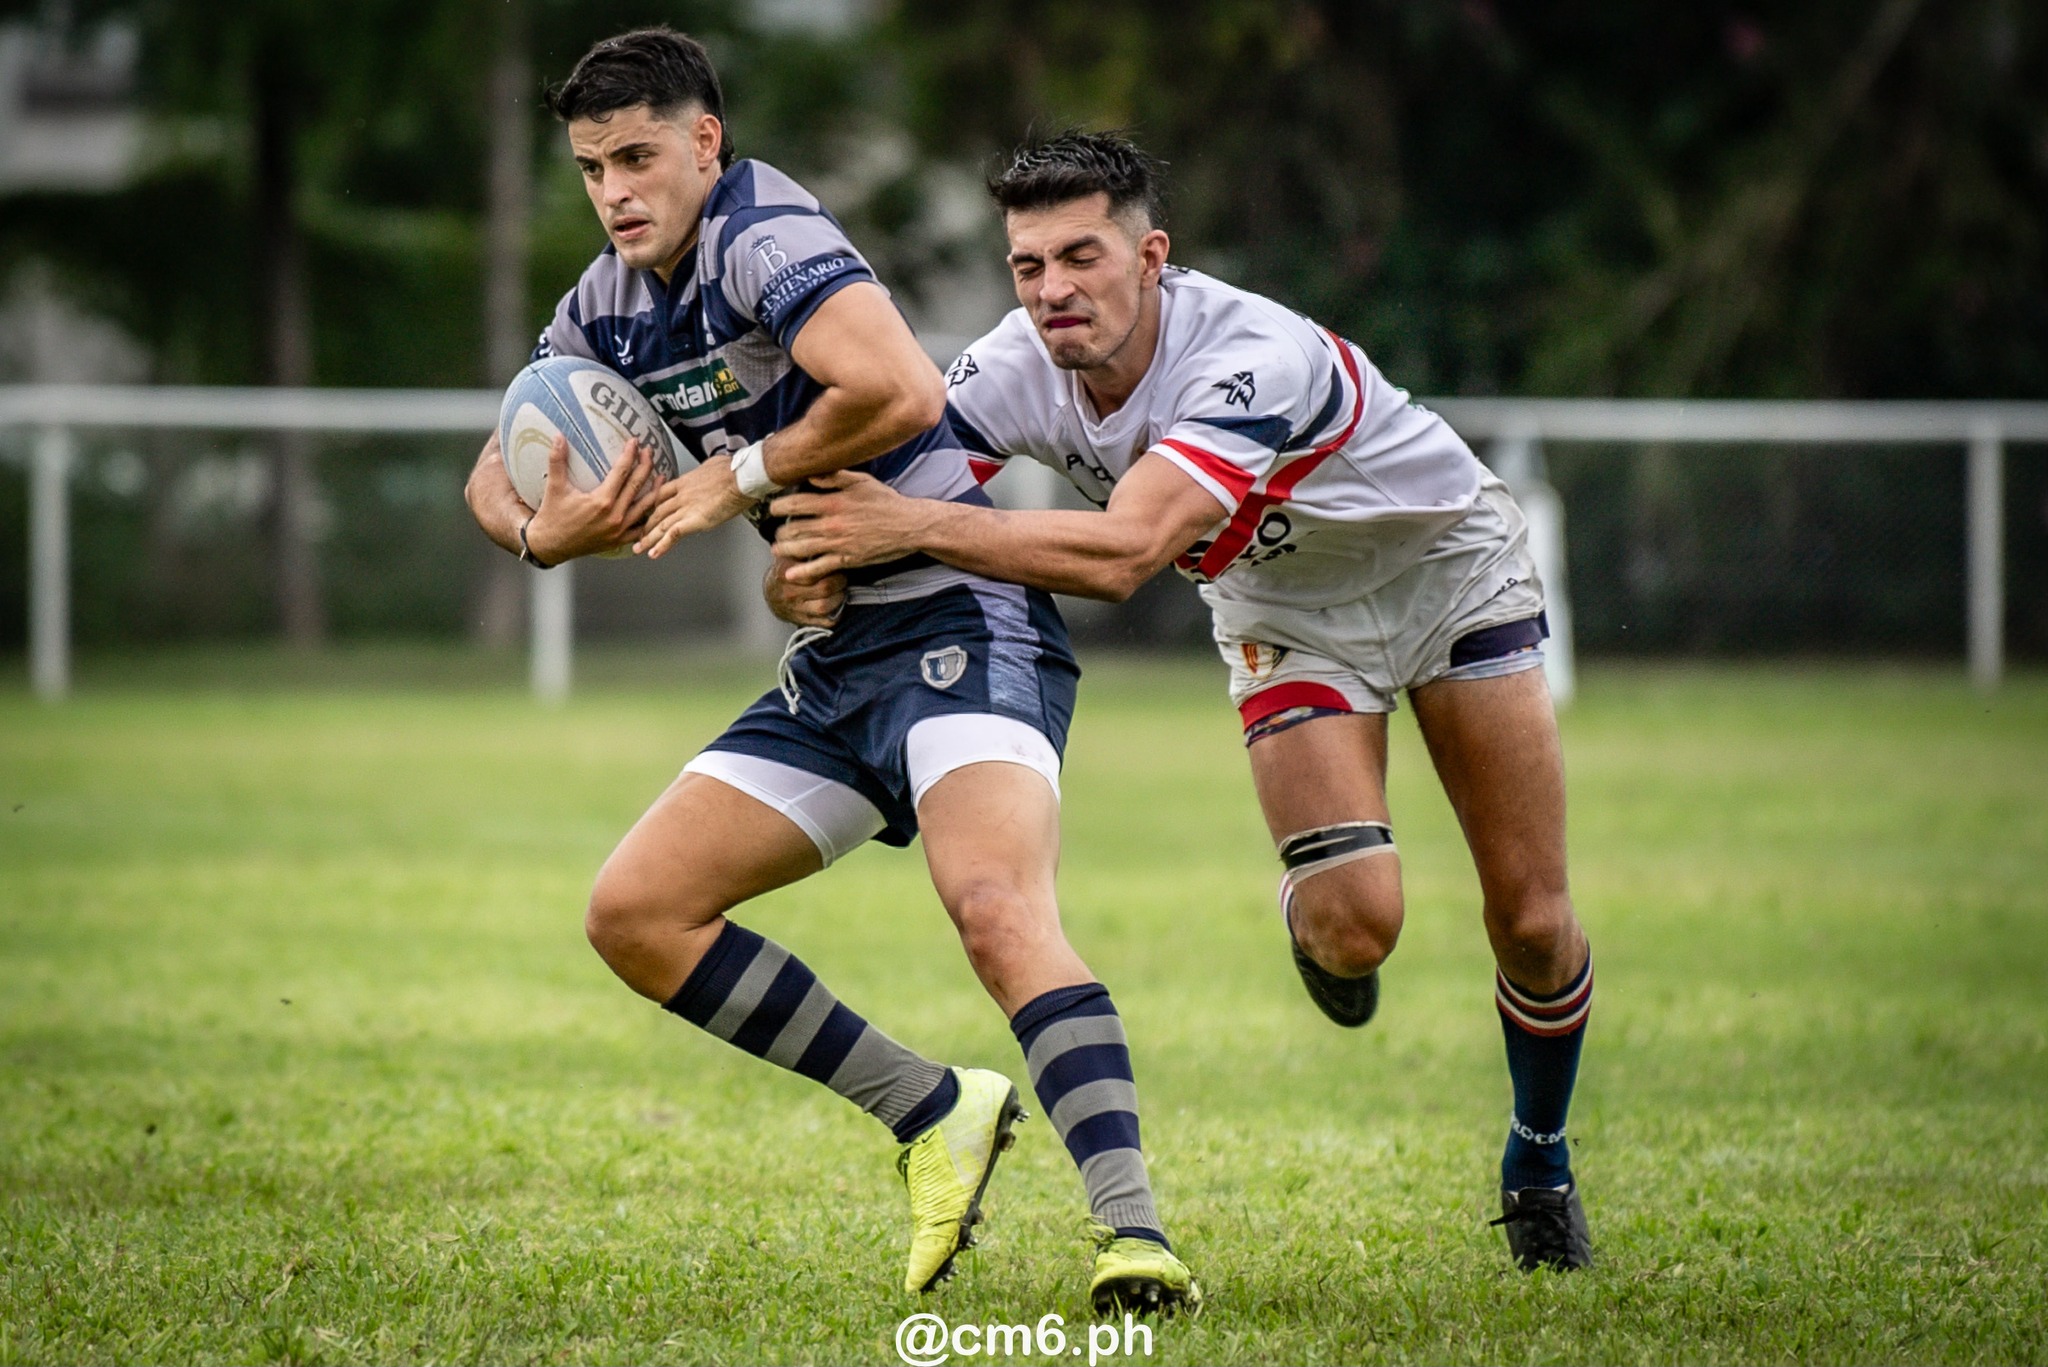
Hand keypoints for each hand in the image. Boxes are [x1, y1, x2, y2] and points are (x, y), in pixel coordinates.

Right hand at [525, 436, 659, 564]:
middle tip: (649, 452)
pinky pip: (641, 529)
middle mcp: (614, 516)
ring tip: (661, 476)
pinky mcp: (619, 540)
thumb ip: (557, 461)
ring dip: (654, 490)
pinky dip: (649, 518)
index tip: (634, 442)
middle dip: (645, 466)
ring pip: (644, 507)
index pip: (621, 472)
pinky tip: (654, 508)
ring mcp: (619, 530)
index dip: (629, 455)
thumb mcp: (555, 487)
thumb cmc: (553, 517)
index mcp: (601, 501)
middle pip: (636, 486)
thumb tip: (558, 437)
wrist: (550, 545)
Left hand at [634, 455, 756, 558]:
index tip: (649, 511)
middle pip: (658, 511)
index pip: (662, 494)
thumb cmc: (734, 469)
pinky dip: (662, 546)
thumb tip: (712, 468)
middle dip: (646, 524)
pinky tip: (654, 554)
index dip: (653, 505)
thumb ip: (708, 470)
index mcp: (686, 481)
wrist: (741, 476)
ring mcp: (686, 508)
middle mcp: (682, 495)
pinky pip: (673, 535)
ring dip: (648, 539)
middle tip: (638, 533)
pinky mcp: (694, 520)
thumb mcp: (714, 464)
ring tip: (639, 549)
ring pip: (661, 525)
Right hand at [764, 551, 844, 626]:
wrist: (772, 593)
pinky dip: (835, 613)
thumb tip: (825, 539)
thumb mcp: (789, 555)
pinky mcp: (802, 621)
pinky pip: (825, 621)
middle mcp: (788, 592)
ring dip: (839, 598)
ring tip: (840, 591)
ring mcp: (795, 609)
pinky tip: (836, 604)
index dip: (831, 568)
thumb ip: (802, 547)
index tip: (836, 564)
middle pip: (824, 589)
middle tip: (842, 578)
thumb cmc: (786, 570)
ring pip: (825, 607)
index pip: (814, 571)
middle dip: (840, 582)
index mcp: (785, 572)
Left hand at [769, 470, 927, 583]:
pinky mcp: (846, 560)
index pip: (796, 503)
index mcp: (833, 502)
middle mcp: (831, 524)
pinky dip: (802, 572)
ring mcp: (838, 544)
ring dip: (785, 550)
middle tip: (775, 531)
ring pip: (802, 548)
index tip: (773, 508)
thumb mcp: (861, 481)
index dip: (779, 506)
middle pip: (794, 528)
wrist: (909, 525)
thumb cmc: (886, 501)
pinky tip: (790, 574)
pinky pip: (819, 568)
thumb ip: (834, 477)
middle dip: (780, 530)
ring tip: (777, 549)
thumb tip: (811, 475)